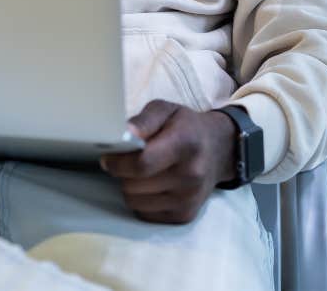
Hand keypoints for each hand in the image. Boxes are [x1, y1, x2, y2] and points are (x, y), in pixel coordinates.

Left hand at [100, 99, 237, 223]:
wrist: (218, 150)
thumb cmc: (185, 126)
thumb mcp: (166, 110)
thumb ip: (144, 120)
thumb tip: (125, 133)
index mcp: (184, 144)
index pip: (142, 164)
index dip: (118, 163)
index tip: (108, 158)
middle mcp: (190, 175)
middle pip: (134, 185)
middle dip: (122, 173)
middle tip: (125, 162)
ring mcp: (189, 199)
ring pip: (136, 202)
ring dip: (130, 187)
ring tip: (139, 173)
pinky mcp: (185, 216)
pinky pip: (145, 214)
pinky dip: (141, 200)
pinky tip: (149, 185)